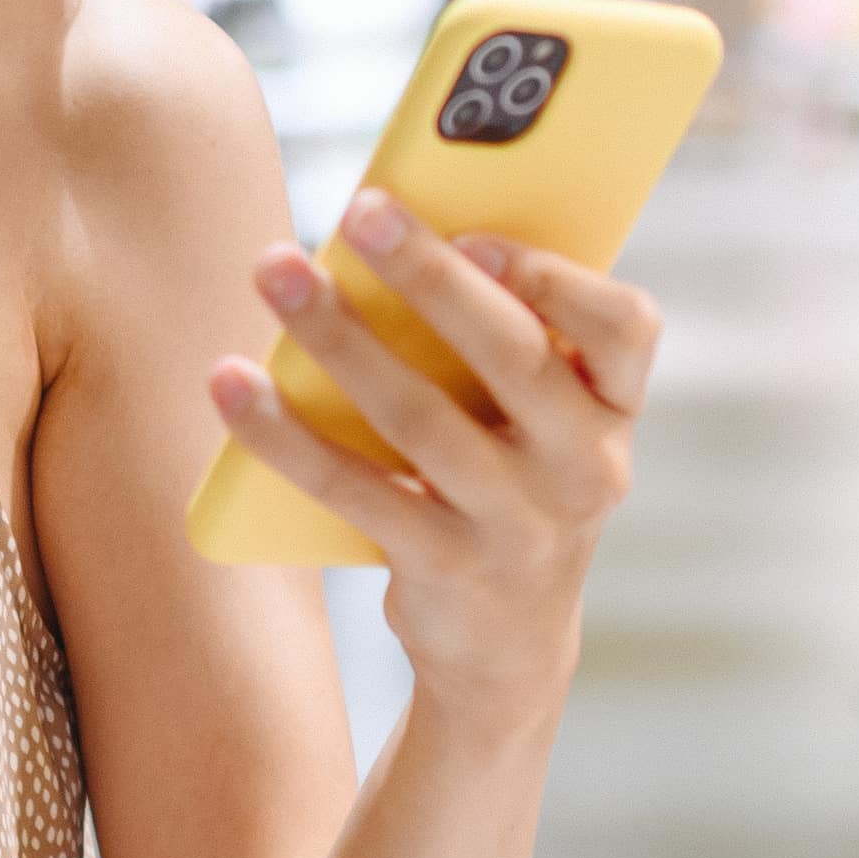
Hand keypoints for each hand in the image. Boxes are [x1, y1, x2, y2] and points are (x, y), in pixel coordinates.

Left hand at [203, 194, 662, 731]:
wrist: (507, 647)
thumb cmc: (510, 485)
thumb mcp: (539, 423)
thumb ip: (502, 342)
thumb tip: (391, 236)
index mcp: (614, 410)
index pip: (626, 328)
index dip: (560, 277)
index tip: (480, 231)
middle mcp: (583, 468)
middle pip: (512, 356)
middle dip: (430, 275)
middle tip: (357, 210)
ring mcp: (517, 525)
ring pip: (419, 416)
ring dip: (340, 336)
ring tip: (276, 271)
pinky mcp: (444, 568)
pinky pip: (353, 487)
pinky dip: (284, 432)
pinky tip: (231, 383)